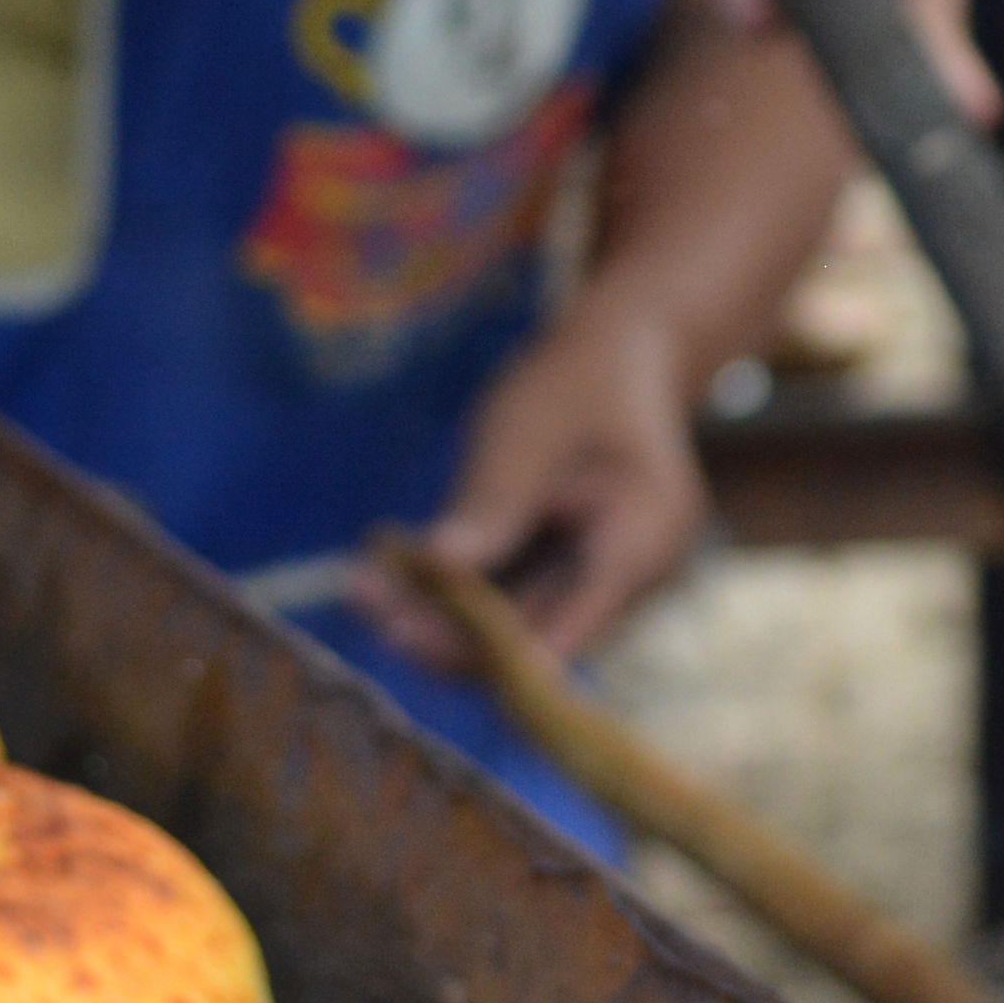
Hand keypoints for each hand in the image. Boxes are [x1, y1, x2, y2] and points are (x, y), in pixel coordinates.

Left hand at [385, 301, 709, 669]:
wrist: (626, 353)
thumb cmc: (579, 380)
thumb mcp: (526, 433)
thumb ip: (490, 505)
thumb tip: (437, 566)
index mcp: (642, 546)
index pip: (561, 636)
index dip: (481, 648)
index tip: (401, 634)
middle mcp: (635, 582)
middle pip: (534, 639)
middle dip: (445, 629)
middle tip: (361, 599)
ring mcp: (609, 583)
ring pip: (518, 624)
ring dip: (442, 612)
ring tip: (364, 587)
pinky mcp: (577, 575)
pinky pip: (518, 597)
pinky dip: (460, 587)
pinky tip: (395, 569)